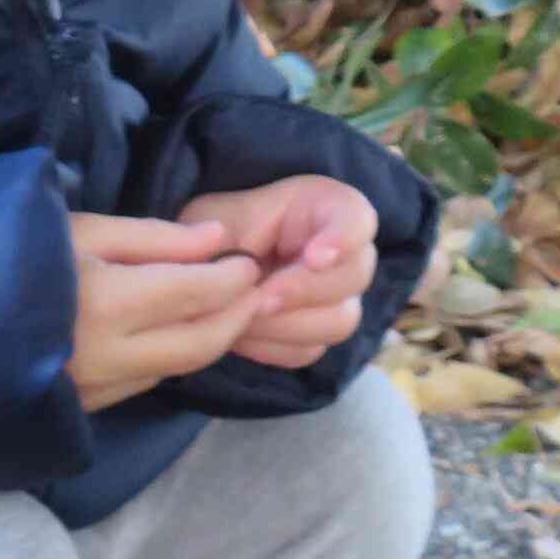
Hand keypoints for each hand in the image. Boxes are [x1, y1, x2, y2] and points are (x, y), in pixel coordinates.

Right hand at [67, 213, 266, 409]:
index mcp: (106, 303)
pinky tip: (169, 331)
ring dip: (209, 337)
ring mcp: (97, 387)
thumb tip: (218, 239)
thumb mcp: (82, 230)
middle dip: (238, 315)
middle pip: (201, 342)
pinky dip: (171, 354)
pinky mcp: (88, 404)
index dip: (233, 277)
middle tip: (253, 290)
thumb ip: (154, 237)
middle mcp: (108, 355)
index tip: (246, 262)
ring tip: (219, 308)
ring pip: (180, 366)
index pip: (196, 293)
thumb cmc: (18, 256)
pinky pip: (148, 380)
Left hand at [177, 176, 377, 370]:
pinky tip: (240, 331)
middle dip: (303, 292)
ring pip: (338, 321)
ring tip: (240, 315)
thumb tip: (255, 276)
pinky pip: (307, 349)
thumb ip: (242, 242)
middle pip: (353, 277)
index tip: (313, 258)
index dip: (343, 239)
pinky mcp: (316, 333)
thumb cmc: (216, 230)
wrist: (202, 269)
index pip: (357, 219)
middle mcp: (343, 254)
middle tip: (260, 298)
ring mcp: (336, 297)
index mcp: (325, 209)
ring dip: (284, 324)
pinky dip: (271, 345)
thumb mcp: (219, 221)